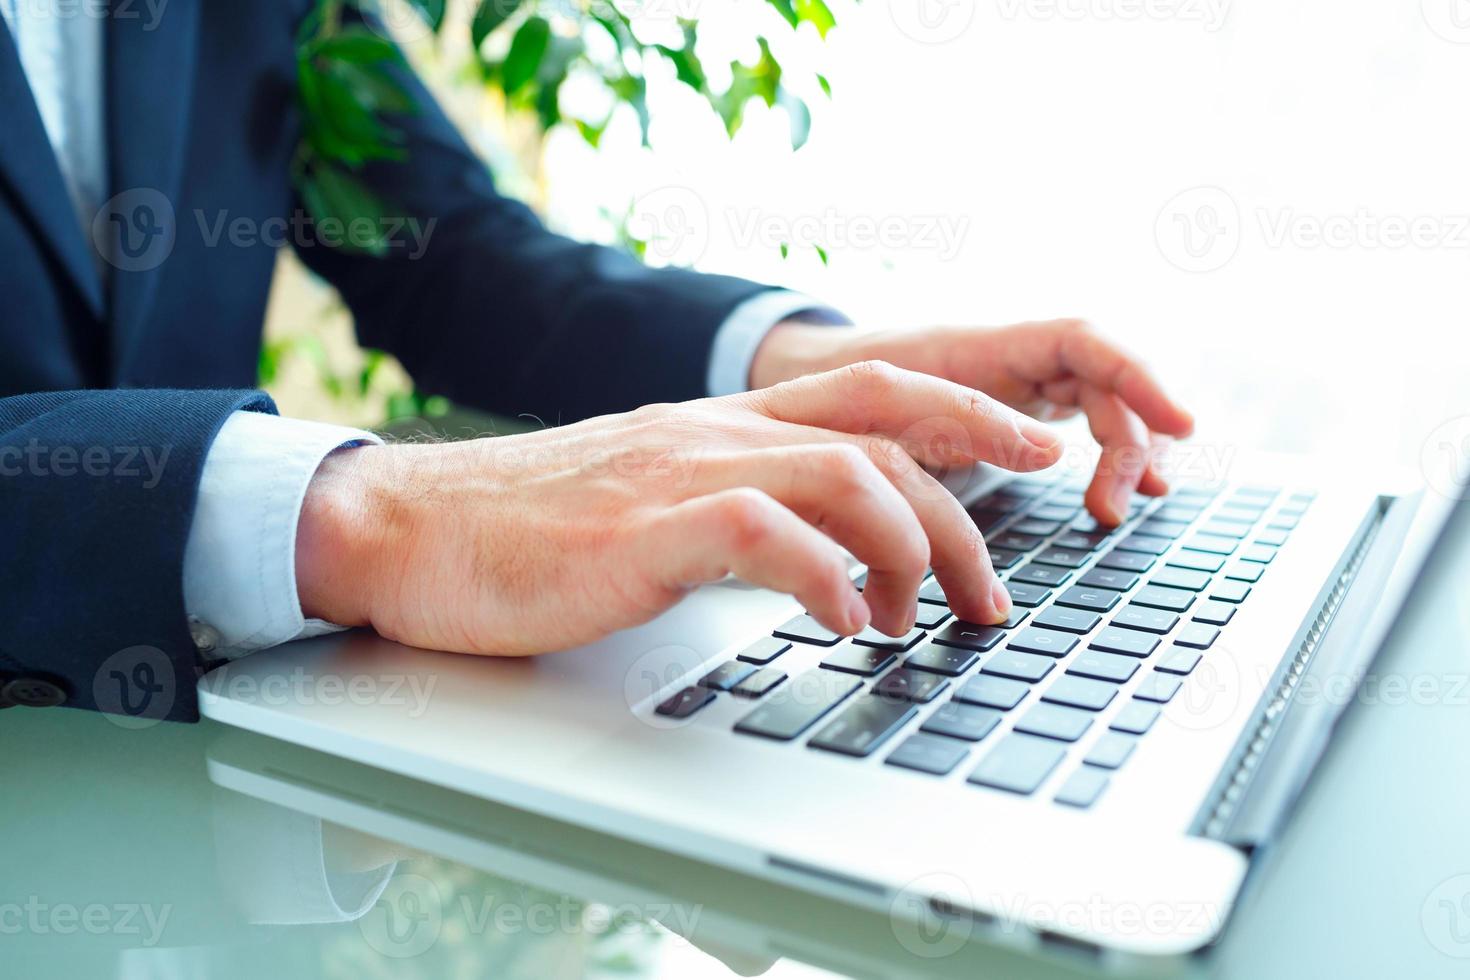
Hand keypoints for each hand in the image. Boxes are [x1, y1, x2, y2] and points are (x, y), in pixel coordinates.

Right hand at [295, 363, 1063, 652]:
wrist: (414, 528)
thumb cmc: (534, 530)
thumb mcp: (656, 505)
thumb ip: (737, 509)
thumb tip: (816, 559)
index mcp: (725, 425)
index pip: (873, 392)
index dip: (966, 414)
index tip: (1032, 456)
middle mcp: (717, 432)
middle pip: (883, 429)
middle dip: (968, 504)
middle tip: (995, 594)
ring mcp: (683, 472)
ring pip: (843, 473)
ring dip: (909, 547)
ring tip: (919, 619)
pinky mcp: (644, 528)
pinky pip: (763, 532)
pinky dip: (823, 577)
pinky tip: (842, 625)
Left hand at [751, 318, 1193, 524]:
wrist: (805, 387)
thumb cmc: (838, 390)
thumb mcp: (884, 408)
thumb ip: (953, 421)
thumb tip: (1049, 452)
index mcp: (987, 344)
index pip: (1086, 342)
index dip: (1140, 379)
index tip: (1181, 426)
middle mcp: (1016, 356)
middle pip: (1106, 382)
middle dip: (1127, 440)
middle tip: (1112, 508)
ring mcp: (1021, 383)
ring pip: (1101, 409)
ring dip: (1122, 455)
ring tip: (1116, 509)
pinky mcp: (1016, 415)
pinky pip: (1081, 428)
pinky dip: (1102, 462)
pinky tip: (1111, 500)